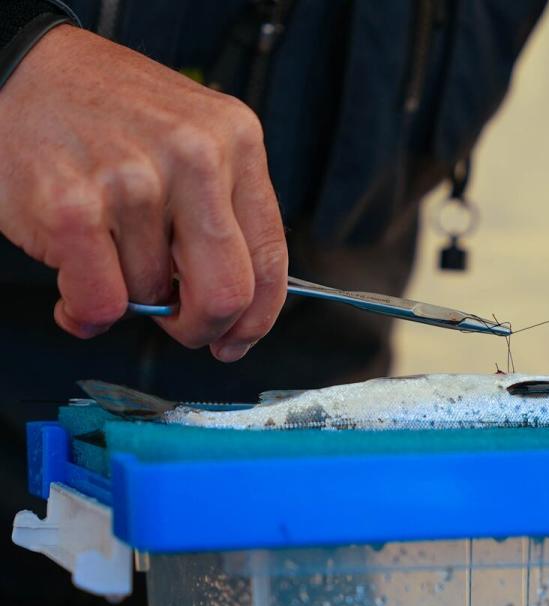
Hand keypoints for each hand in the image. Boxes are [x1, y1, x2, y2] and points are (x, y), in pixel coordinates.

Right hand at [0, 25, 287, 360]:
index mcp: (237, 140)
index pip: (270, 256)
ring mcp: (135, 180)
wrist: (20, 70)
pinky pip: (102, 304)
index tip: (239, 337)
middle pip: (226, 294)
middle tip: (176, 323)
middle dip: (200, 327)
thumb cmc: (107, 113)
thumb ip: (222, 211)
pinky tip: (75, 287)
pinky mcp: (74, 207)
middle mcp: (195, 157)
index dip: (258, 315)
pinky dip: (86, 313)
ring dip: (127, 296)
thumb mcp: (192, 139)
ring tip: (105, 253)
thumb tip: (237, 307)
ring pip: (152, 297)